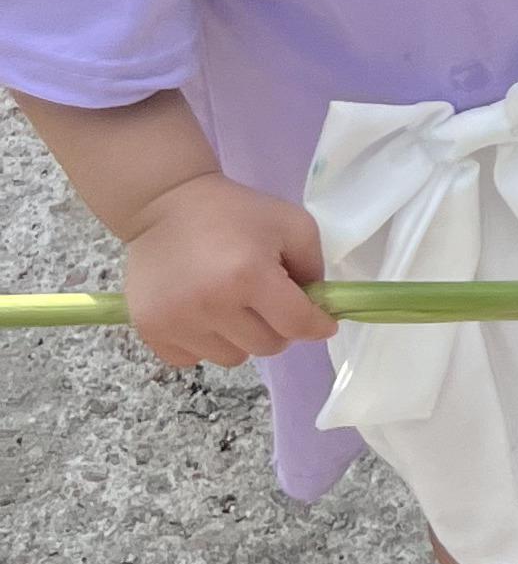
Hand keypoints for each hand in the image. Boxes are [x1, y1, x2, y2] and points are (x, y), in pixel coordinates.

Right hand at [121, 174, 334, 370]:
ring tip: (231, 304)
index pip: (297, 325)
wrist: (164, 204)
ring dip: (240, 337)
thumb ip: (314, 267)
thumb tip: (318, 310)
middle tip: (268, 301)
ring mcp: (176, 321)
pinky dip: (204, 344)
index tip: (321, 321)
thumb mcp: (292, 223)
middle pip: (268, 346)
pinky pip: (192, 359)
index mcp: (250, 275)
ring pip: (232, 358)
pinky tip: (201, 313)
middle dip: (278, 327)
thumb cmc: (234, 212)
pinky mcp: (150, 329)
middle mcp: (211, 304)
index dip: (317, 325)